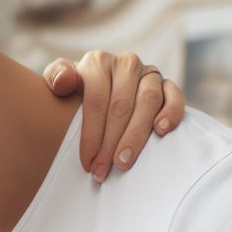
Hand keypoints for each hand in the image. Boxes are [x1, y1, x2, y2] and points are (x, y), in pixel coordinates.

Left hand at [44, 51, 184, 181]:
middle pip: (121, 105)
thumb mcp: (57, 84)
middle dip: (110, 142)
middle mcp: (125, 64)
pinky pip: (174, 97)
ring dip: (136, 135)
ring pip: (148, 102)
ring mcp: (148, 73)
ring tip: (124, 162)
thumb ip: (56, 77)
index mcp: (97, 62)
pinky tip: (160, 131)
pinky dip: (171, 113)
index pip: (95, 99)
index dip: (91, 133)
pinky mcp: (167, 85)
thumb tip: (63, 82)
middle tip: (102, 170)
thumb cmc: (71, 94)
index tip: (86, 161)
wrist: (92, 90)